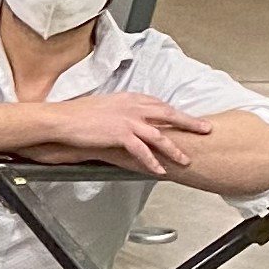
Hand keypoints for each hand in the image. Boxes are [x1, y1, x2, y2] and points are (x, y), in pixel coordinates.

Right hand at [44, 92, 212, 175]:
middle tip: (206, 129)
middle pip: (168, 115)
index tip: (185, 119)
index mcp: (129, 98)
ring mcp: (128, 120)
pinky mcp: (121, 134)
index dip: (174, 113)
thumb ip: (120, 110)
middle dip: (189, 122)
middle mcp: (133, 106)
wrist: (62, 120)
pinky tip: (159, 170)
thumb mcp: (104, 106)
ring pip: (160, 136)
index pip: (158, 104)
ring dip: (174, 149)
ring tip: (186, 160)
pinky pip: (142, 151)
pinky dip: (152, 161)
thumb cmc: (77, 114)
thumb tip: (126, 119)